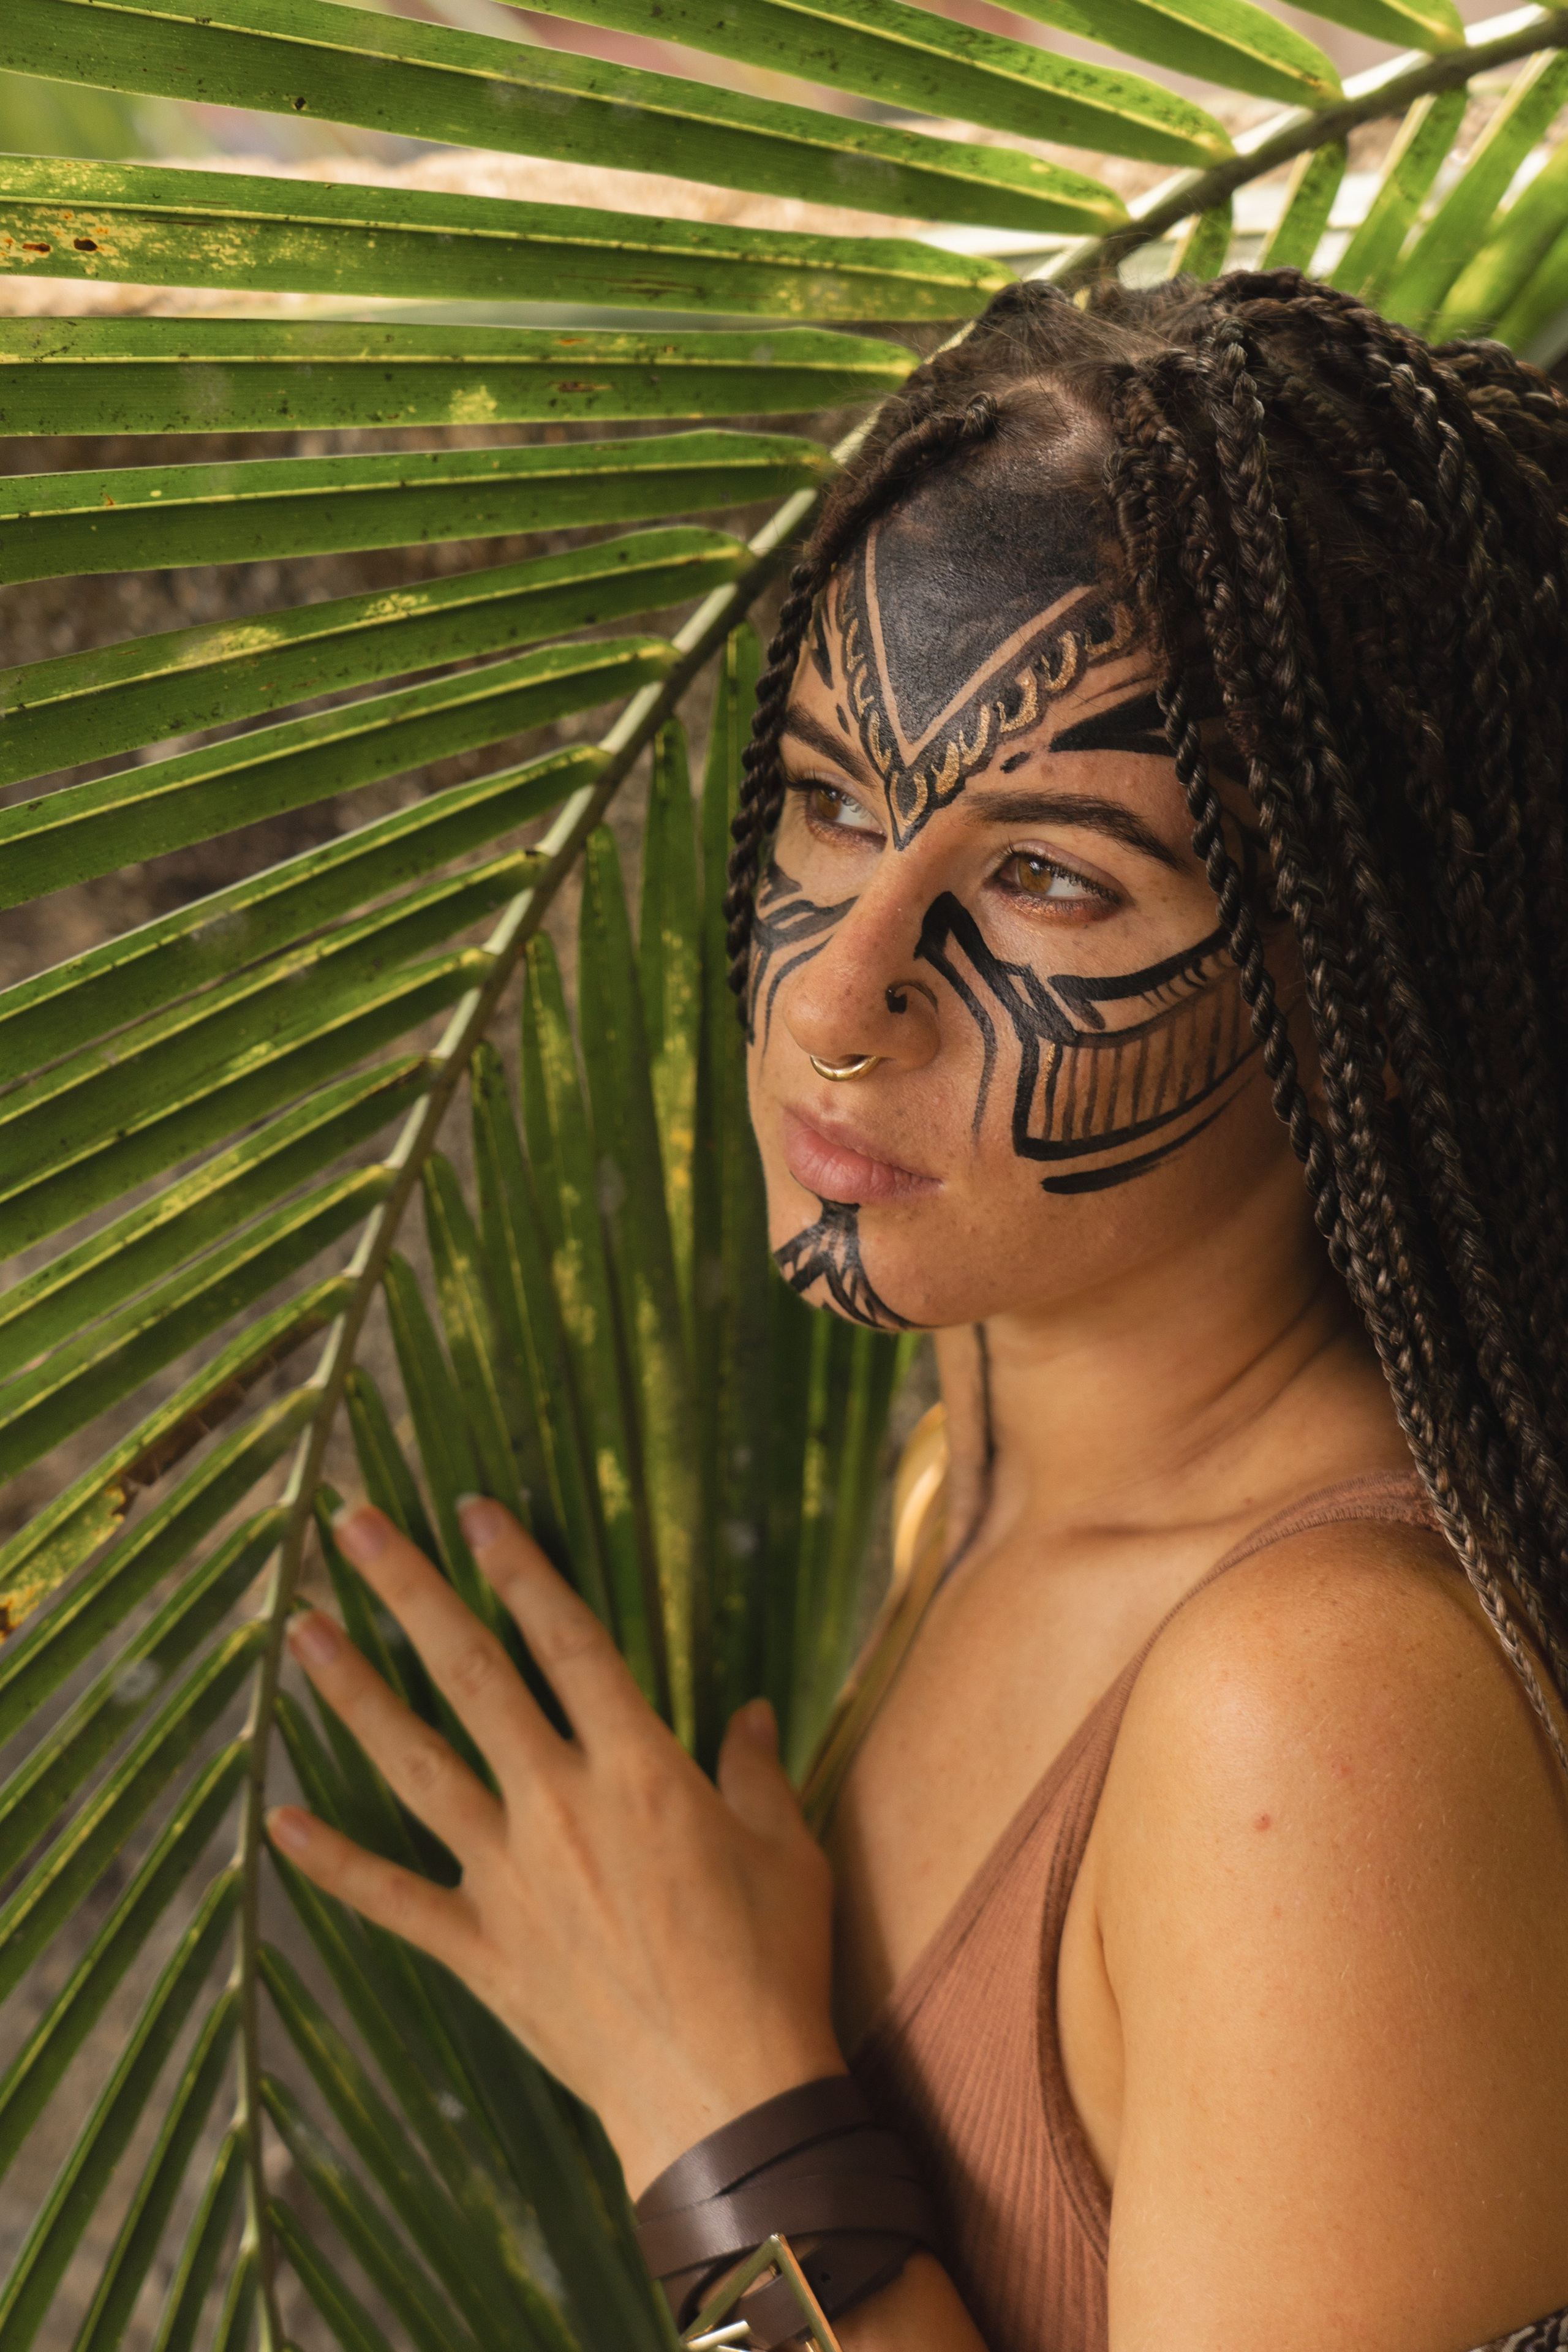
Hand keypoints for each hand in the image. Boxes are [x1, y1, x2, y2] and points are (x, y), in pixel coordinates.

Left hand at [267, 1496, 845, 2196]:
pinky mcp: (480, 1948)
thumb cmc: (772, 1966)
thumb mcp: (788, 1850)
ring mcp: (509, 1876)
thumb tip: (750, 1715)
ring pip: (413, 1764)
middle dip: (409, 1591)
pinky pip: (391, 1897)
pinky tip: (275, 1822)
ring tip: (299, 1630)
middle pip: (469, 1675)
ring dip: (352, 1693)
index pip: (567, 1640)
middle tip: (352, 1525)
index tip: (475, 1510)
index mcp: (639, 1769)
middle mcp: (560, 1804)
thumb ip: (757, 1772)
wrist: (726, 2095)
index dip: (518, 1569)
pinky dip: (331, 1862)